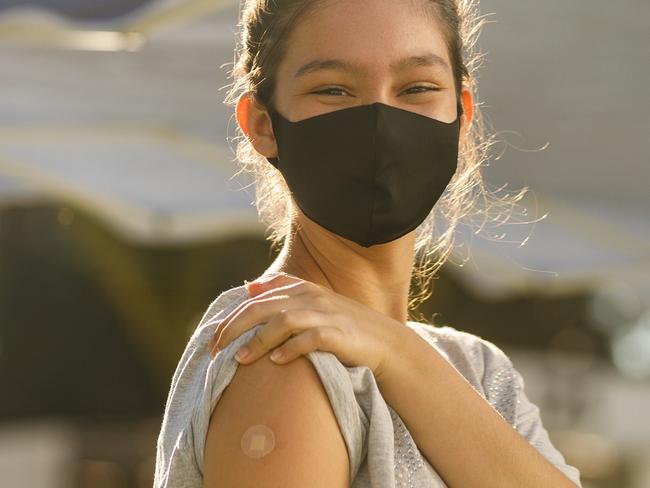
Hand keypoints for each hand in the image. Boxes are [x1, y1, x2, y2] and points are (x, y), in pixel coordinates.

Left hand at [207, 272, 403, 379]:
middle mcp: (312, 299)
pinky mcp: (339, 335)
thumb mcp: (314, 304)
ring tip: (240, 359)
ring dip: (258, 340)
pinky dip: (290, 349)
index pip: (260, 297)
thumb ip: (283, 295)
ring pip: (283, 321)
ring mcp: (326, 315)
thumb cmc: (345, 327)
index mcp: (304, 290)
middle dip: (235, 326)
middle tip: (216, 348)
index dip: (234, 315)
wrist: (386, 343)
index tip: (215, 336)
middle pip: (264, 307)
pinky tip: (276, 362)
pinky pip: (310, 339)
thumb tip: (249, 287)